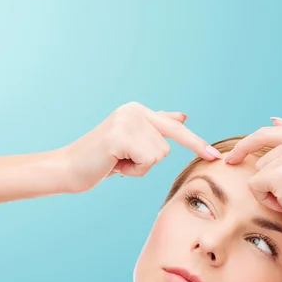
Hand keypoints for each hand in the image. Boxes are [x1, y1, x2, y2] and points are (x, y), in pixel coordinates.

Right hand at [57, 101, 221, 193]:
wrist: (67, 169)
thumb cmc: (99, 160)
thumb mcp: (131, 143)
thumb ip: (155, 129)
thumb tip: (182, 117)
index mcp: (137, 110)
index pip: (174, 129)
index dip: (195, 143)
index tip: (214, 155)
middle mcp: (134, 110)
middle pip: (166, 147)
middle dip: (145, 162)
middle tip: (119, 160)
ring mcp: (127, 120)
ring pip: (157, 156)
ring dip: (138, 167)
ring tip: (115, 161)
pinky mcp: (120, 135)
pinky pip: (146, 161)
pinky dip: (131, 171)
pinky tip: (112, 164)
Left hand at [224, 117, 281, 249]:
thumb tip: (274, 120)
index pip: (267, 131)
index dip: (248, 143)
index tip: (233, 155)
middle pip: (257, 144)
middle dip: (245, 156)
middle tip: (235, 164)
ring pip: (257, 170)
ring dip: (267, 188)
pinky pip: (255, 186)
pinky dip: (265, 199)